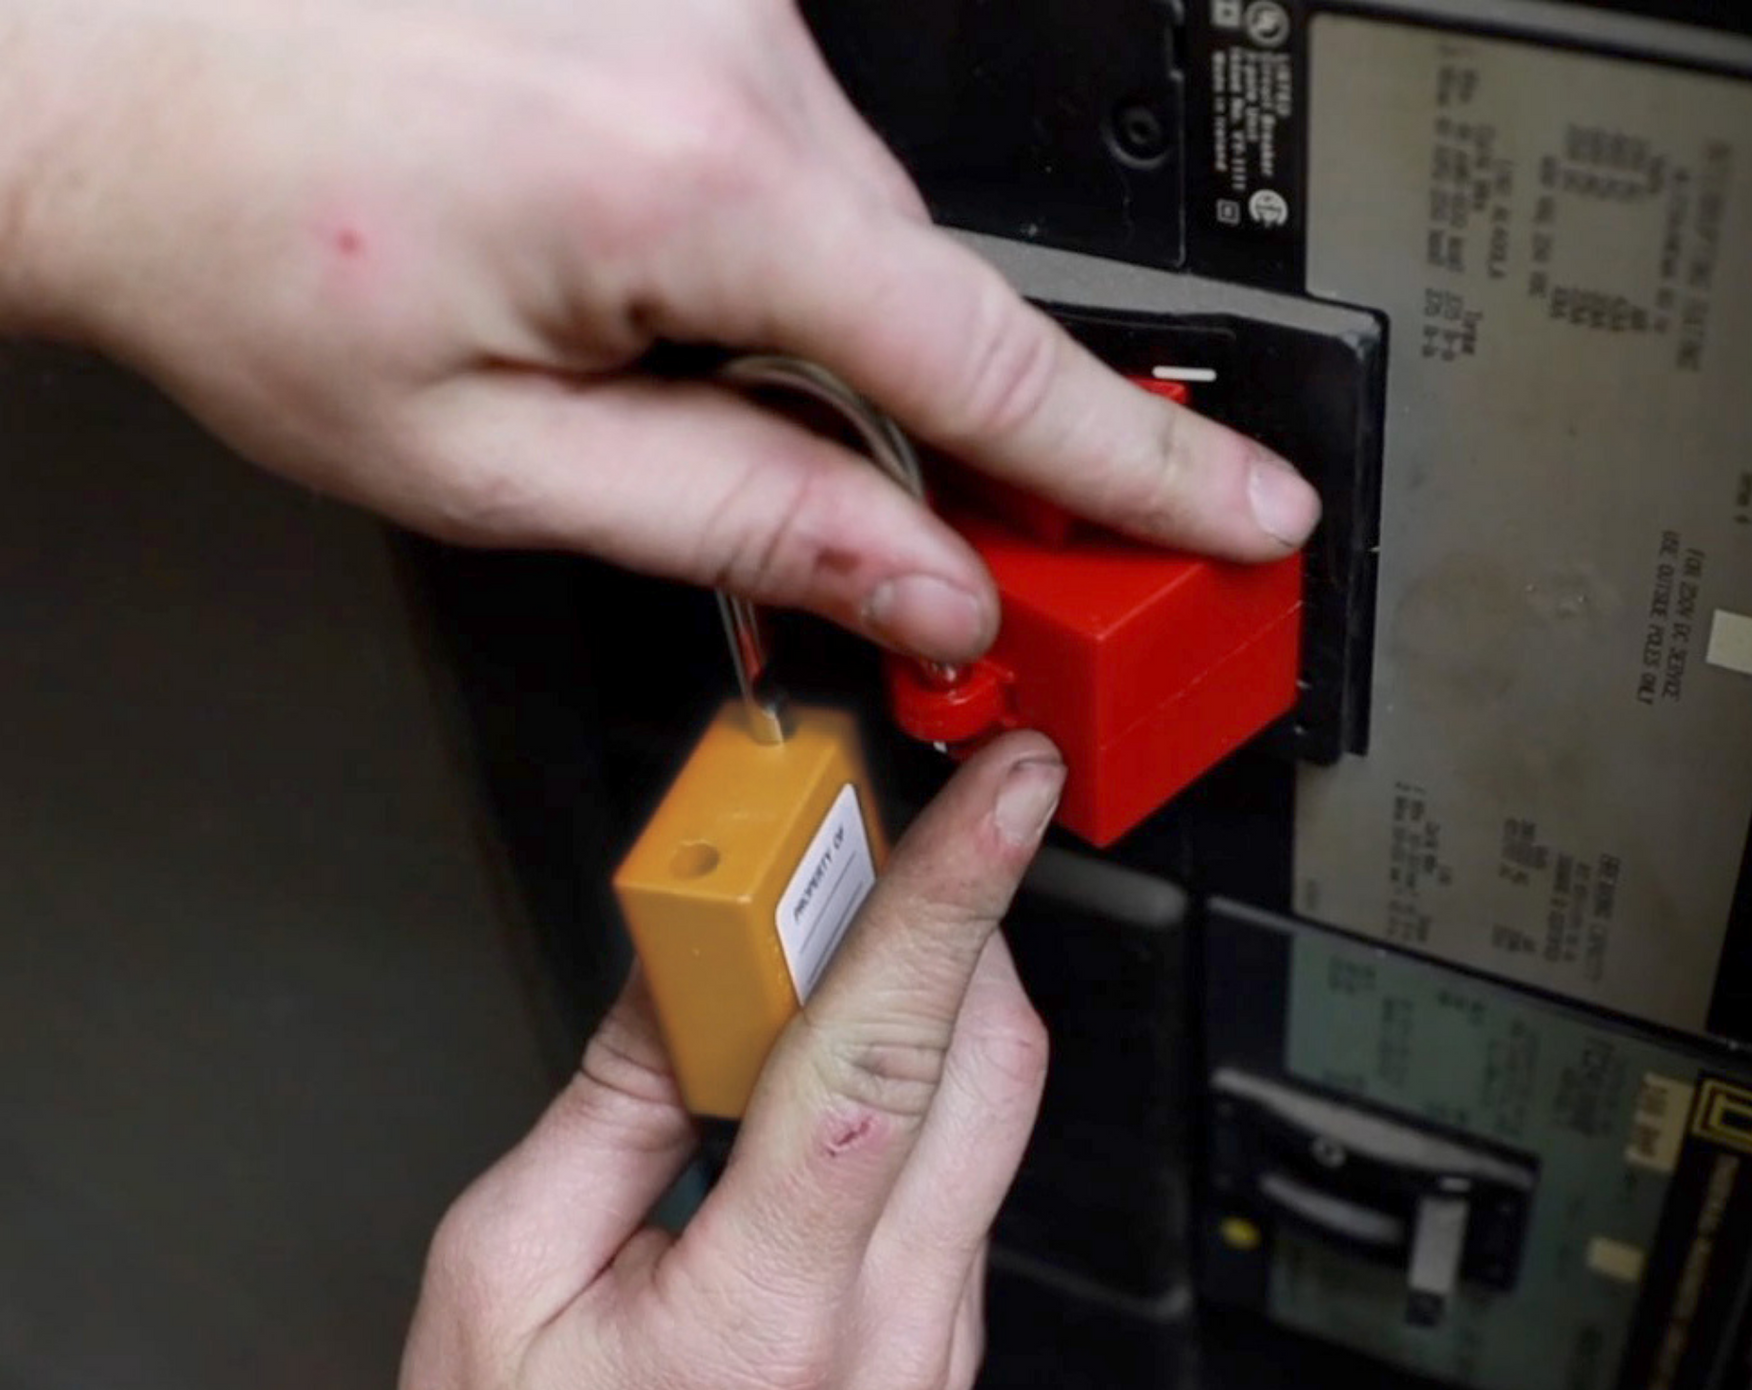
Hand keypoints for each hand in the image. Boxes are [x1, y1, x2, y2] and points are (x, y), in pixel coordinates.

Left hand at [1, 0, 1319, 661]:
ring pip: (861, 240)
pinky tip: (657, 309)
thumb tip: (921, 582)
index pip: (987, 366)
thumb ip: (743, 519)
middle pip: (933, 306)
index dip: (1140, 468)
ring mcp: (708, 5)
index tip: (1248, 516)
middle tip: (976, 579)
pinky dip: (772, 268)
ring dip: (823, 353)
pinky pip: (793, 165)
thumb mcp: (497, 466)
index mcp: (685, 186)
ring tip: (663, 404)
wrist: (91, 66)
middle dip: (961, 452)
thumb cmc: (243, 248)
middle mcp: (726, 58)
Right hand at [399, 734, 1062, 1389]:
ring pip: (995, 1103)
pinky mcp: (945, 1336)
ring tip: (843, 926)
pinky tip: (840, 1044)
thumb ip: (612, 1101)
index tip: (1003, 794)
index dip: (947, 904)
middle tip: (888, 826)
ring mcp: (937, 1340)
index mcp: (759, 1318)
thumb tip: (689, 963)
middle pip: (984, 1063)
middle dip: (955, 912)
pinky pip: (968, 1159)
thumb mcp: (501, 1274)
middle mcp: (886, 1330)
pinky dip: (923, 1068)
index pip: (884, 1067)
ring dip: (939, 985)